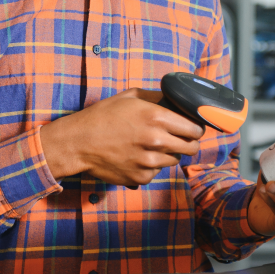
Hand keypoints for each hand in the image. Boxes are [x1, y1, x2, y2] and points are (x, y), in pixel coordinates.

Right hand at [40, 88, 205, 185]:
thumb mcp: (130, 97)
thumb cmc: (102, 116)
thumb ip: (157, 97)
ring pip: (175, 161)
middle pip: (191, 148)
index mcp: (156, 117)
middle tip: (180, 140)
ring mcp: (149, 162)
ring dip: (168, 154)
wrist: (78, 142)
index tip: (193, 130)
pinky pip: (157, 173)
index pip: (194, 129)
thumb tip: (176, 100)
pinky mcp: (140, 178)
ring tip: (151, 146)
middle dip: (188, 143)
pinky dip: (152, 166)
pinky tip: (137, 156)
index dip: (195, 129)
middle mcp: (156, 141)